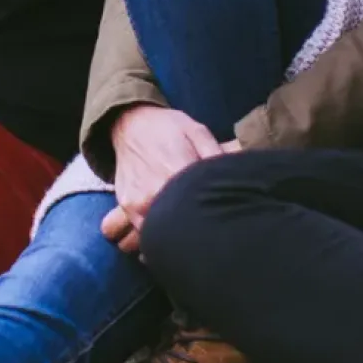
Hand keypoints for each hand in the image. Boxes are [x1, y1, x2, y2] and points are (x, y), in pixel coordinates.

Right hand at [105, 105, 223, 251]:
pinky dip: (152, 236)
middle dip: (192, 237)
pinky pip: (139, 232)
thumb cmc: (167, 127)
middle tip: (206, 233)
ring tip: (185, 234)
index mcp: (174, 175)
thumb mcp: (197, 132)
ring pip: (155, 239)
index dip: (211, 223)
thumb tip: (235, 178)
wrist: (130, 121)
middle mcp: (153, 195)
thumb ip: (215, 156)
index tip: (220, 227)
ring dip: (170, 241)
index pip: (197, 214)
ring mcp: (136, 204)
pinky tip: (166, 230)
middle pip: (177, 233)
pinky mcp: (126, 206)